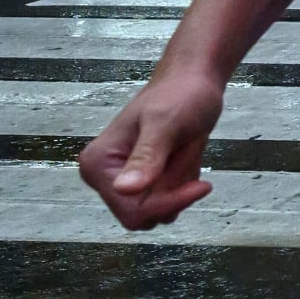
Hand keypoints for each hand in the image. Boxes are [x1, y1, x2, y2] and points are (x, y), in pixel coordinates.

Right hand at [78, 68, 223, 228]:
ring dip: (179, 189)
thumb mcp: (166, 123)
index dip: (169, 202)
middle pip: (141, 217)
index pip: (130, 211)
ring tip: (183, 153)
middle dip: (173, 194)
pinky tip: (185, 159)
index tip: (203, 185)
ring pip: (156, 213)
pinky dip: (182, 187)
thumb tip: (125, 190)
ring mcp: (121, 182)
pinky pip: (165, 204)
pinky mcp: (140, 183)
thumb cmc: (181, 94)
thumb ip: (147, 156)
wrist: (194, 82)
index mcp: (96, 165)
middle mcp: (103, 178)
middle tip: (189, 158)